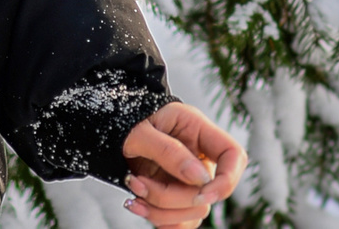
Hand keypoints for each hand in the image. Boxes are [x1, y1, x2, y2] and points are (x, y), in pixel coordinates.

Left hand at [121, 101, 245, 228]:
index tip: (201, 194)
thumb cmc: (123, 119)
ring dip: (160, 210)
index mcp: (197, 129)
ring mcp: (188, 179)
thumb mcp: (138, 130)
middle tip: (136, 182)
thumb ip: (168, 151)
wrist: (105, 125)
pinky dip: (158, 219)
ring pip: (193, 212)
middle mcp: (198, 156)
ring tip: (131, 189)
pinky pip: (179, 221)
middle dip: (171, 197)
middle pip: (207, 193)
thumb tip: (199, 179)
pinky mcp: (175, 195)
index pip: (233, 155)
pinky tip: (135, 205)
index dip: (227, 181)